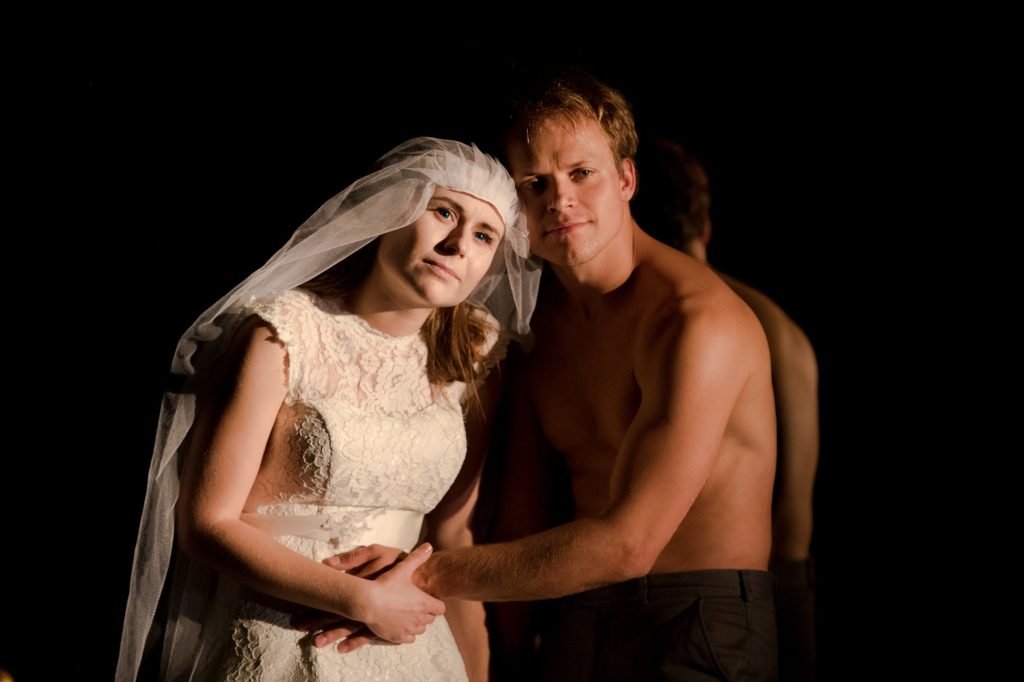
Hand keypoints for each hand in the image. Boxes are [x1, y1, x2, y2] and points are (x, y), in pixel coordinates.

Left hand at [296, 544, 413, 652]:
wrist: (427, 578)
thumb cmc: (398, 563)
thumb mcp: (378, 552)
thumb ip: (353, 557)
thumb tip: (327, 563)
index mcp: (363, 584)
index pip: (335, 595)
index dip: (317, 602)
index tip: (299, 609)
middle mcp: (369, 602)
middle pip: (340, 613)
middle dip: (318, 621)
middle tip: (299, 625)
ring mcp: (378, 616)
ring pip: (352, 627)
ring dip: (333, 634)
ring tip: (316, 642)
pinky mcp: (386, 624)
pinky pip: (368, 636)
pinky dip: (354, 642)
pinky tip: (341, 648)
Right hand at [354, 543, 445, 645]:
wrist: (367, 602)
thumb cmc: (386, 584)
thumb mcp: (403, 568)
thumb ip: (417, 558)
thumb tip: (429, 546)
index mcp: (424, 603)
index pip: (441, 608)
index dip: (435, 603)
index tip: (428, 599)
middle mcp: (419, 619)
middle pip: (430, 619)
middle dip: (425, 613)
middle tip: (415, 605)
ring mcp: (408, 629)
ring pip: (420, 630)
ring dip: (416, 624)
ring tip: (407, 615)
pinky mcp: (397, 637)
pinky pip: (409, 639)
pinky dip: (406, 633)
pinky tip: (399, 625)